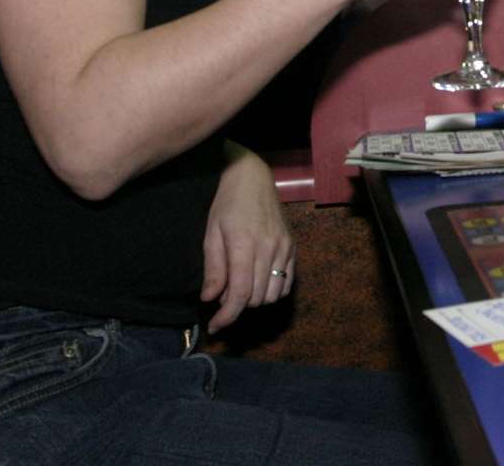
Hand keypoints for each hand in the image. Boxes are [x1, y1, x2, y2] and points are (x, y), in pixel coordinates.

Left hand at [201, 144, 291, 333]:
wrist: (252, 177)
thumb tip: (210, 299)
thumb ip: (213, 268)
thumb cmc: (226, 204)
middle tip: (223, 297)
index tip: (216, 326)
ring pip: (273, 294)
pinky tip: (259, 283)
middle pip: (257, 298)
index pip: (240, 294)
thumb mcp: (211, 234)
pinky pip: (288, 282)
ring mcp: (284, 247)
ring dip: (255, 300)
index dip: (227, 316)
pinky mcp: (293, 246)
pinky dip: (273, 291)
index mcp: (244, 245)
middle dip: (237, 306)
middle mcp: (269, 248)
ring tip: (240, 288)